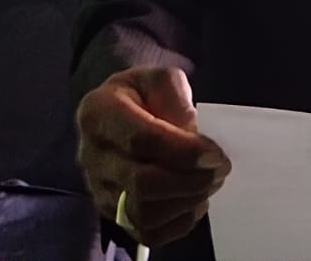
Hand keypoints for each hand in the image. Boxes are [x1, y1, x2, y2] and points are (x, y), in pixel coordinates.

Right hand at [75, 66, 229, 246]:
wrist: (121, 112)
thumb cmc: (143, 94)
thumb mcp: (159, 78)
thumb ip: (175, 97)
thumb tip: (190, 134)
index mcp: (98, 112)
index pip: (141, 139)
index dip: (184, 152)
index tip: (216, 154)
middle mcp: (91, 155)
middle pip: (141, 183)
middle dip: (189, 180)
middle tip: (219, 170)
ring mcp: (98, 188)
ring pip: (144, 214)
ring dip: (187, 202)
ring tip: (209, 182)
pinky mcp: (112, 213)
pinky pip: (147, 233)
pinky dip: (179, 222)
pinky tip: (195, 200)